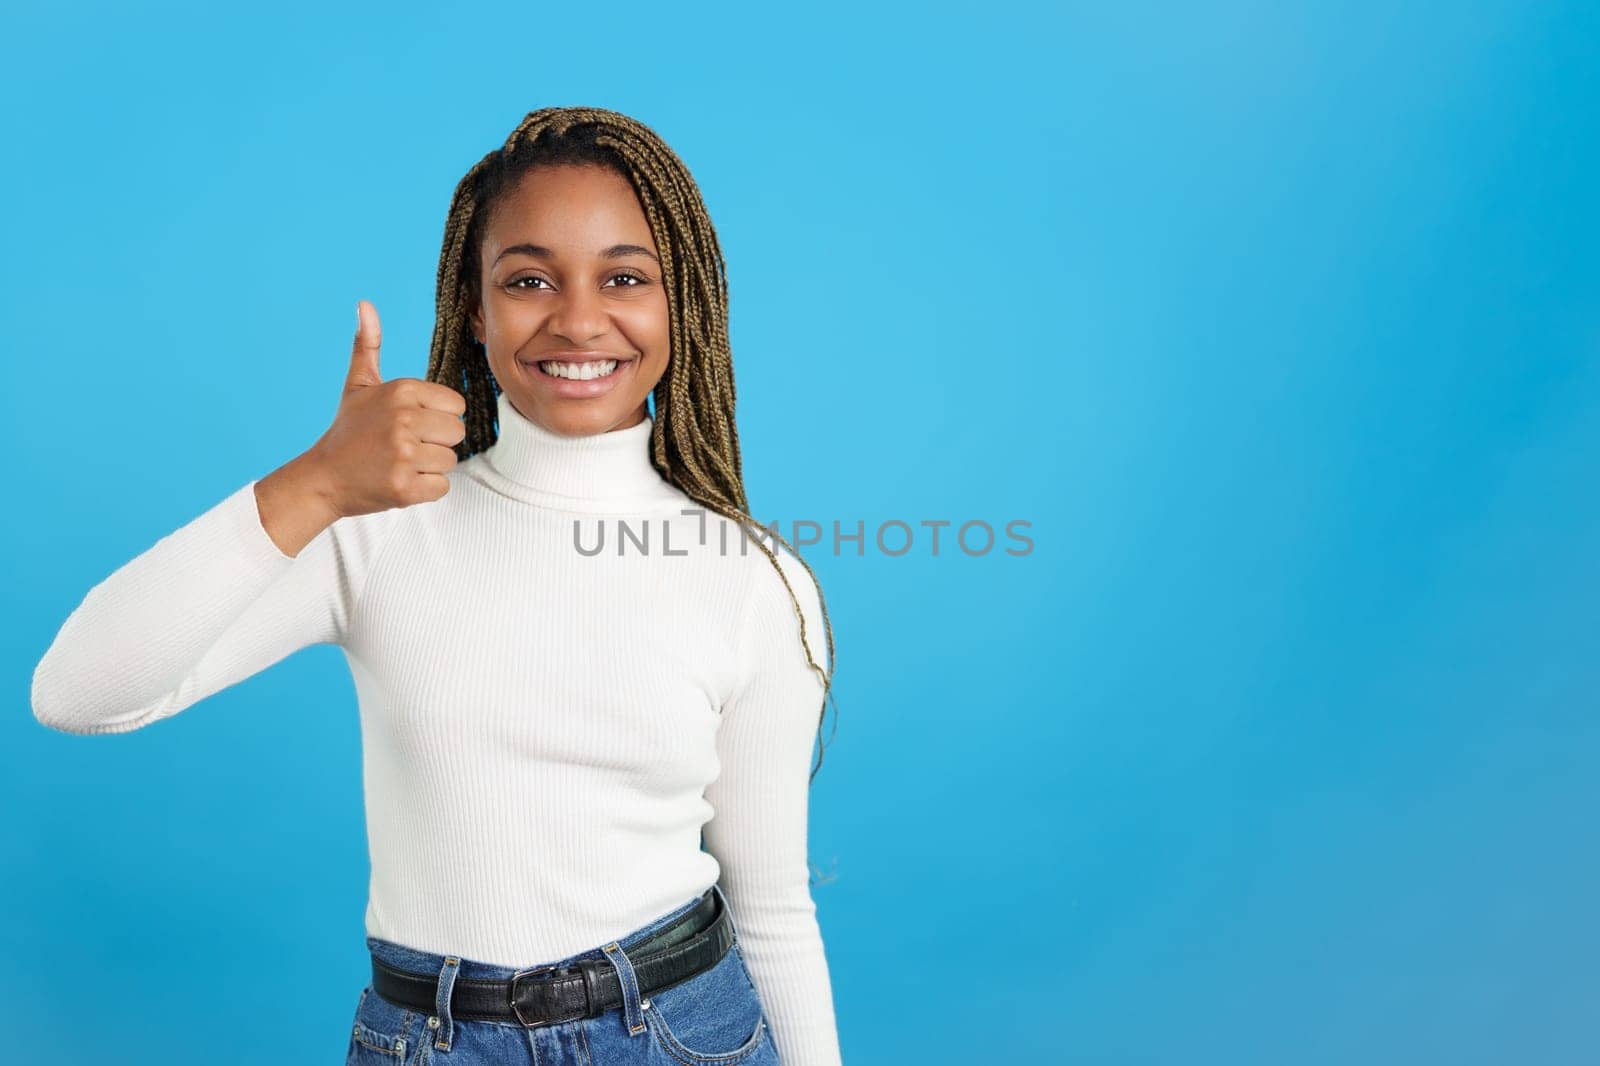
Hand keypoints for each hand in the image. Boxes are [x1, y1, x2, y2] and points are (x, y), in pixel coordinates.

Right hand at [305, 300, 467, 518]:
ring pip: (450, 461)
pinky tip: (398, 480)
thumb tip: (365, 304)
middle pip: (457, 433)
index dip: (437, 417)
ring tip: (398, 463)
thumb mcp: (358, 384)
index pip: (456, 406)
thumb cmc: (348, 430)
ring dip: (428, 467)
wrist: (322, 478)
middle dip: (436, 443)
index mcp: (402, 390)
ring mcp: (404, 454)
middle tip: (403, 446)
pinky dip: (423, 489)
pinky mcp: (404, 487)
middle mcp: (404, 419)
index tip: (410, 424)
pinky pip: (441, 486)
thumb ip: (368, 345)